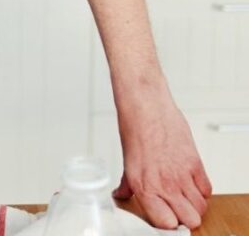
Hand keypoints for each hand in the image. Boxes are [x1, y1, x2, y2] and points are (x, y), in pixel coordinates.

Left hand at [113, 93, 211, 229]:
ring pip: (201, 207)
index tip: (167, 217)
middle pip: (190, 220)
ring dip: (194, 204)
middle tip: (178, 207)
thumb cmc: (135, 127)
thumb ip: (128, 183)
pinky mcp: (194, 162)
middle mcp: (163, 184)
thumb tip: (121, 194)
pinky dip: (201, 189)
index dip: (168, 222)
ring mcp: (181, 174)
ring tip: (185, 194)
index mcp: (144, 186)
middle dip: (185, 217)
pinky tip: (191, 180)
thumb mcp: (128, 159)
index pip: (165, 224)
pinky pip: (206, 188)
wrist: (145, 104)